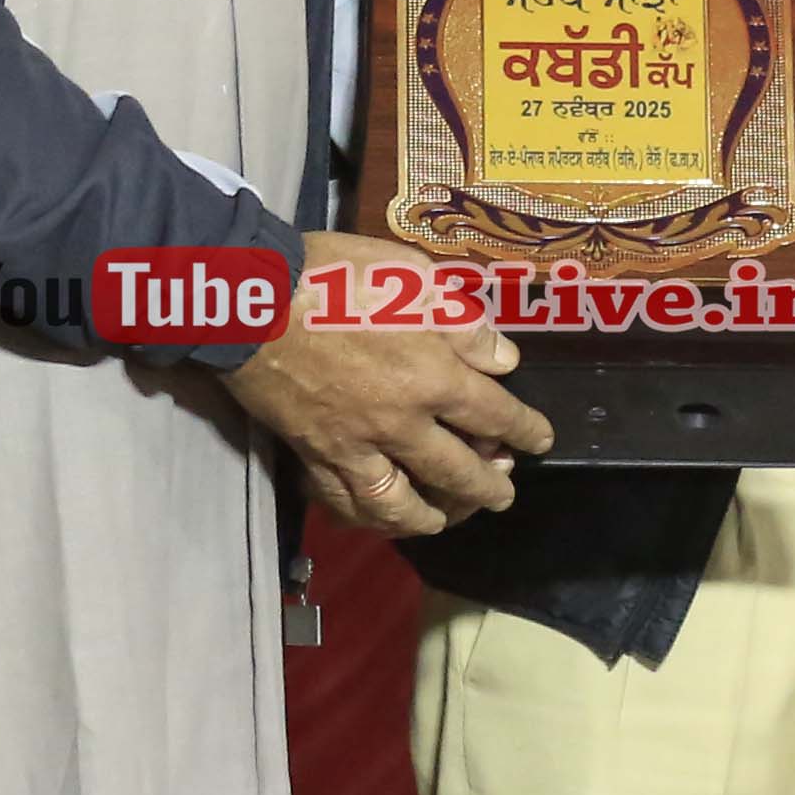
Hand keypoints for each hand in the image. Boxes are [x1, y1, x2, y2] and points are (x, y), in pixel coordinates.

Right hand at [227, 232, 546, 534]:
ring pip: (398, 504)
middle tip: (504, 495)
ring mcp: (352, 446)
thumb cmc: (336, 276)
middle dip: (487, 487)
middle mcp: (398, 424)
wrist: (252, 299)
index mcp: (431, 377)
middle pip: (454, 472)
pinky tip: (380, 519)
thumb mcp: (414, 277)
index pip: (493, 415)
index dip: (524, 430)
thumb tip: (504, 361)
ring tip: (448, 518)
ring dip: (431, 518)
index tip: (542, 441)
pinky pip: (343, 502)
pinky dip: (366, 518)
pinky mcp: (310, 455)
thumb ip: (464, 324)